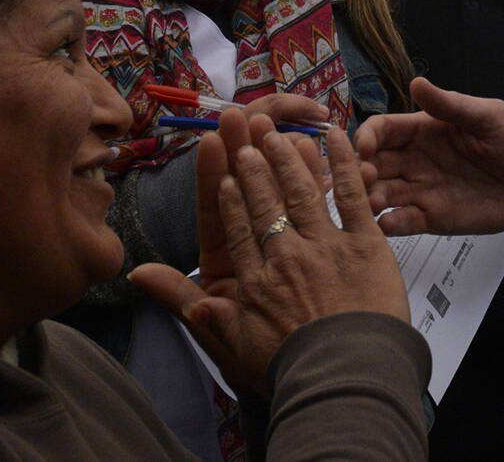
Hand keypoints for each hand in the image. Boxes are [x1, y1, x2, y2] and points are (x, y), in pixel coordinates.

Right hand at [132, 109, 407, 391]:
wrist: (342, 380)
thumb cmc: (283, 368)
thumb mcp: (224, 339)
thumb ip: (181, 299)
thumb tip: (138, 272)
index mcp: (251, 276)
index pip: (234, 222)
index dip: (226, 187)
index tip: (219, 156)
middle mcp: (285, 254)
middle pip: (265, 200)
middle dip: (252, 160)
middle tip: (244, 123)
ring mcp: (326, 246)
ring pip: (302, 192)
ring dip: (286, 157)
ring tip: (275, 129)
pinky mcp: (365, 245)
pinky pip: (353, 196)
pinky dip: (343, 164)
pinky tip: (333, 134)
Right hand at [354, 77, 503, 235]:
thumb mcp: (488, 116)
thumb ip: (451, 105)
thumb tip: (416, 83)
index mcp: (425, 129)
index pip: (384, 129)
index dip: (369, 136)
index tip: (365, 147)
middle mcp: (416, 159)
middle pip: (375, 163)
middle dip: (360, 170)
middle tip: (361, 180)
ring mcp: (422, 190)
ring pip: (382, 194)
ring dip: (369, 198)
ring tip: (372, 204)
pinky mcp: (433, 218)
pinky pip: (403, 222)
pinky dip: (389, 225)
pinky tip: (386, 225)